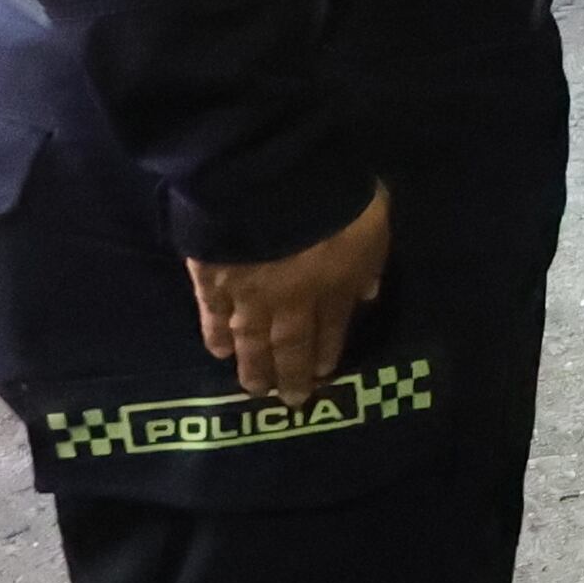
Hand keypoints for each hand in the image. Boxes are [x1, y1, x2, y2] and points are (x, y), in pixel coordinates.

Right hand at [185, 186, 390, 406]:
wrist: (272, 181)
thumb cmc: (334, 195)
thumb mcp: (373, 224)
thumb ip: (369, 263)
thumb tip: (367, 294)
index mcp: (334, 286)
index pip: (332, 328)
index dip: (328, 351)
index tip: (324, 373)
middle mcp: (291, 301)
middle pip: (291, 345)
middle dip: (292, 374)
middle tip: (291, 401)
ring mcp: (248, 294)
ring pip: (251, 339)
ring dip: (254, 367)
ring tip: (255, 390)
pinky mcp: (210, 280)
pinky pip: (212, 315)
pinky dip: (214, 336)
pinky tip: (218, 352)